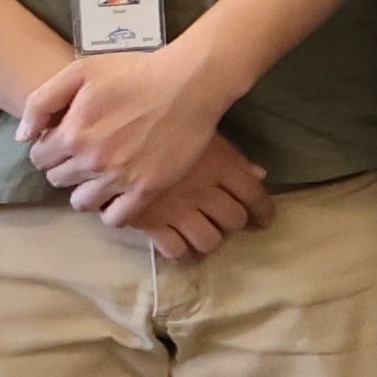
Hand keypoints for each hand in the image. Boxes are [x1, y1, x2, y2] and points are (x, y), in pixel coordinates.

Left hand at [19, 41, 248, 217]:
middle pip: (58, 180)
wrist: (188, 84)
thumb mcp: (80, 71)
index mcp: (71, 133)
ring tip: (100, 175)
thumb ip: (41, 101)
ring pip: (81, 203)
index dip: (49, 147)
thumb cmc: (135, 72)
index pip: (39, 158)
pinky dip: (111, 211)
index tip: (66, 140)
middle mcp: (91, 161)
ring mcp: (120, 178)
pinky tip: (117, 195)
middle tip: (86, 153)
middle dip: (66, 167)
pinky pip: (116, 218)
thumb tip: (23, 137)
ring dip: (84, 190)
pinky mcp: (147, 189)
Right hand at [91, 133, 267, 260]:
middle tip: (224, 220)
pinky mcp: (151, 223)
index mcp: (222, 166)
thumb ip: (232, 157)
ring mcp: (179, 210)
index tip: (264, 219)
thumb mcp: (202, 132)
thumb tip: (260, 174)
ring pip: (209, 240)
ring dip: (209, 240)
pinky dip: (182, 253)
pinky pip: (175, 250)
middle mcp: (205, 192)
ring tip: (202, 234)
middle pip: (233, 220)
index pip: (255, 196)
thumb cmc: (162, 123)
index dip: (264, 211)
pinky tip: (181, 248)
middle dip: (233, 223)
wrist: (112, 133)